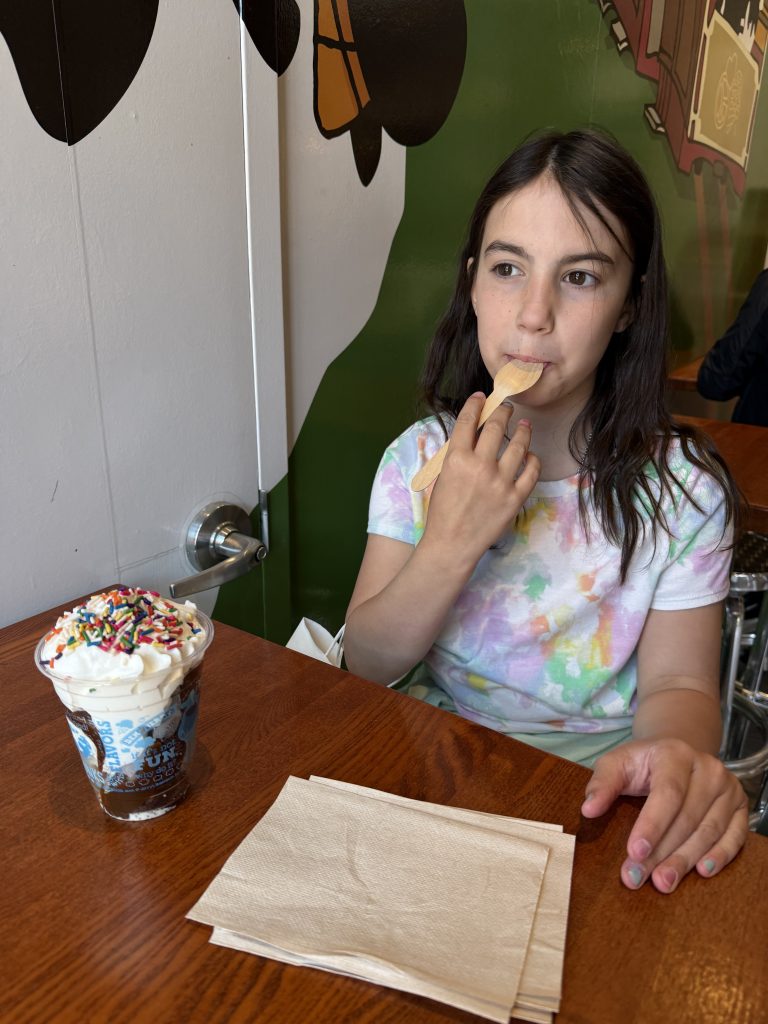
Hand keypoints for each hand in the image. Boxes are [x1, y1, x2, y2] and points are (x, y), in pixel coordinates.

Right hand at [421, 393, 540, 565]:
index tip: (481, 398)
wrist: (451, 545)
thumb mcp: (441, 477)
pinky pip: (532, 471)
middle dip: (503, 411)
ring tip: (525, 426)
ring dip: (523, 432)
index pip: (469, 421)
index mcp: (456, 459)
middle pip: (497, 427)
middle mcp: (480, 466)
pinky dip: (533, 460)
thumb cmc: (442, 512)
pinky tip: (530, 456)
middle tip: (506, 407)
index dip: (476, 405)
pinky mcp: (515, 498)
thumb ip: (456, 454)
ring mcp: (500, 482)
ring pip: (519, 445)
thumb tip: (473, 434)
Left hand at [581, 737, 748, 892]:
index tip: (634, 852)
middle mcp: (708, 769)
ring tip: (663, 883)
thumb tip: (588, 809)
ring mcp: (727, 788)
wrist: (678, 753)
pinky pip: (735, 836)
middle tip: (638, 877)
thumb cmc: (643, 763)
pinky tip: (702, 872)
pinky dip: (720, 856)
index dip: (652, 825)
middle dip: (661, 852)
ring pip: (708, 831)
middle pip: (687, 817)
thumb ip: (602, 784)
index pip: (668, 793)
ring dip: (685, 860)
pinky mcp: (740, 807)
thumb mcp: (617, 763)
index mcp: (675, 754)